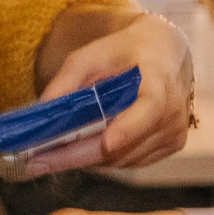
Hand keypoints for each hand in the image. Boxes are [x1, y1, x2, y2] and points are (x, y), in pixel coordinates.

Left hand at [27, 12, 192, 174]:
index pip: (150, 108)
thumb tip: (42, 107)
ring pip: (123, 159)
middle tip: (37, 163)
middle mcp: (174, 112)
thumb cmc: (125, 51)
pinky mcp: (173, 145)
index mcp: (160, 81)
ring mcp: (176, 132)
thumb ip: (68, 79)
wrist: (165, 53)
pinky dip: (105, 159)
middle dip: (78, 155)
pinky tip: (81, 149)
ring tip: (50, 155)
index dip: (129, 128)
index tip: (106, 144)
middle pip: (125, 144)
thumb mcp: (92, 55)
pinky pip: (132, 161)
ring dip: (87, 159)